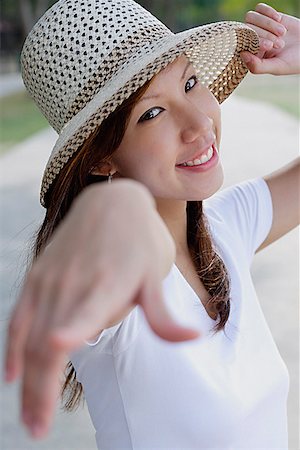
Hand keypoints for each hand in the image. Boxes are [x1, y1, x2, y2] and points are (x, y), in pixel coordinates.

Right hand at [5, 180, 198, 438]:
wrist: (111, 201)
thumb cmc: (139, 240)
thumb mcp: (156, 273)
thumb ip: (163, 314)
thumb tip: (195, 339)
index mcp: (108, 283)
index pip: (86, 310)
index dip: (72, 328)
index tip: (59, 346)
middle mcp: (74, 282)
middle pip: (48, 343)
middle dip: (39, 391)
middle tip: (37, 431)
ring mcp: (51, 279)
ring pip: (30, 338)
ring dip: (27, 380)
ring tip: (29, 417)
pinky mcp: (38, 276)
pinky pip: (19, 318)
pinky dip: (14, 348)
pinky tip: (12, 374)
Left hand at [241, 3, 299, 74]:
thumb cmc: (294, 62)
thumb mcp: (276, 67)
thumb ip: (258, 66)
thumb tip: (241, 54)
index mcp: (251, 56)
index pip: (243, 44)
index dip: (256, 42)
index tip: (270, 46)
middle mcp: (252, 41)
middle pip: (247, 29)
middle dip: (265, 35)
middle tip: (280, 43)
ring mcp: (259, 28)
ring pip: (251, 17)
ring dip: (267, 23)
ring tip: (283, 33)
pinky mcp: (267, 17)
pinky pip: (259, 8)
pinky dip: (268, 12)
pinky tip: (279, 19)